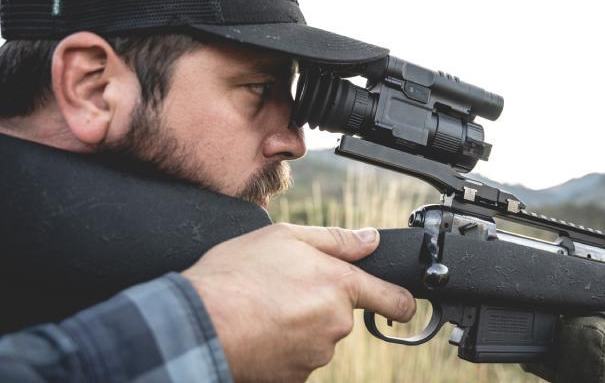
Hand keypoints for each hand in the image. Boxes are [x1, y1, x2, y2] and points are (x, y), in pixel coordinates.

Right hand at [182, 223, 414, 381]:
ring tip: (263, 308)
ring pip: (316, 336)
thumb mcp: (285, 237)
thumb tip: (369, 239)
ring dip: (298, 325)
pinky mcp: (294, 378)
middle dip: (319, 303)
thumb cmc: (237, 276)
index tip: (404, 305)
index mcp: (339, 285)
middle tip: (282, 289)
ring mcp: (315, 354)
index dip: (401, 302)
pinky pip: (296, 358)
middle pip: (340, 314)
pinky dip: (282, 347)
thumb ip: (335, 239)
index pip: (391, 299)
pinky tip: (259, 331)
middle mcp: (335, 323)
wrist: (199, 325)